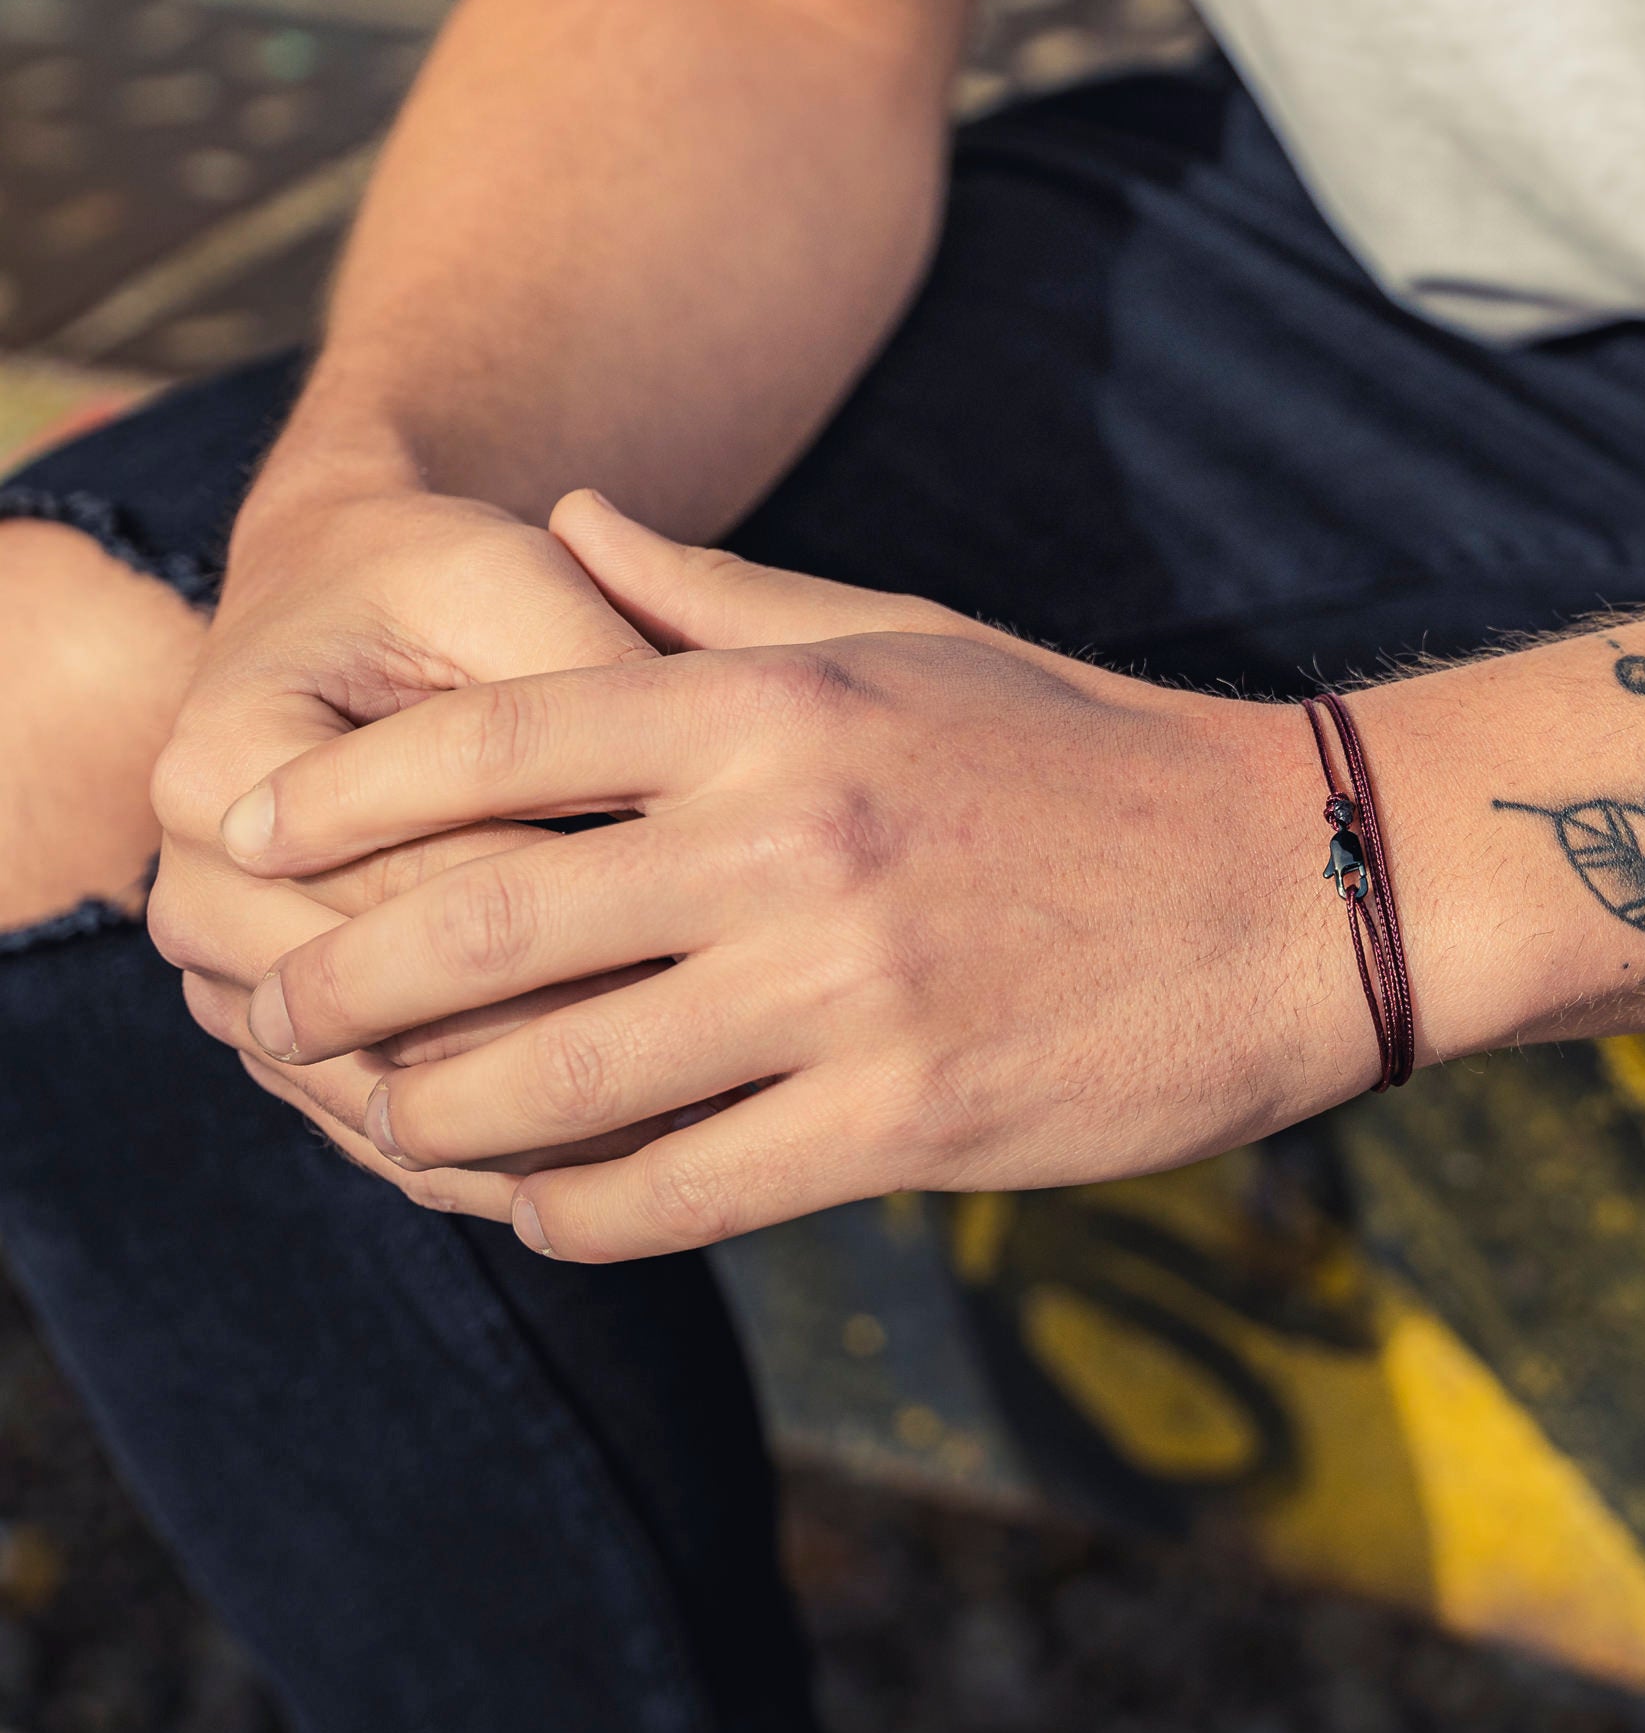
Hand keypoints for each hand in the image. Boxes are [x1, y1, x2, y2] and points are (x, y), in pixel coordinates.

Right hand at [146, 486, 673, 1194]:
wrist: (342, 614)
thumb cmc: (443, 587)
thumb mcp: (510, 581)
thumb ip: (588, 666)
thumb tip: (720, 780)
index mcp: (225, 767)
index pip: (424, 881)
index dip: (584, 911)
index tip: (729, 939)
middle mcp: (197, 892)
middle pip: (396, 1011)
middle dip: (568, 1035)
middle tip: (736, 1066)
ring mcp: (235, 984)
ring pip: (392, 1096)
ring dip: (543, 1128)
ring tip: (711, 1126)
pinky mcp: (290, 1044)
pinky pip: (392, 1133)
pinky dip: (509, 1159)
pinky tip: (643, 1165)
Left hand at [216, 495, 1368, 1258]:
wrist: (1303, 884)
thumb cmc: (1088, 752)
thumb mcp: (907, 637)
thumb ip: (711, 597)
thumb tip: (554, 520)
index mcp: (778, 705)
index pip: (483, 742)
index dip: (329, 799)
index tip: (254, 843)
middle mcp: (793, 838)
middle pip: (468, 929)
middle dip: (330, 987)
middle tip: (281, 1015)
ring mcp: (849, 990)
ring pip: (545, 1089)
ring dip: (429, 1123)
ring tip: (395, 1124)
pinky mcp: (908, 1125)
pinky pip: (668, 1195)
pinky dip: (568, 1212)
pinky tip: (548, 1198)